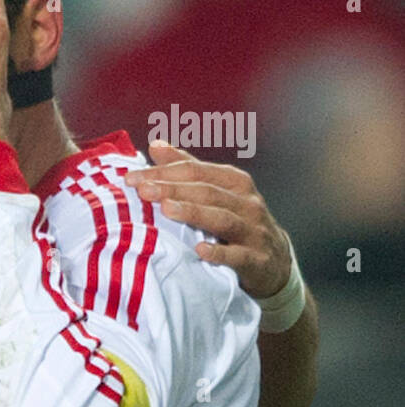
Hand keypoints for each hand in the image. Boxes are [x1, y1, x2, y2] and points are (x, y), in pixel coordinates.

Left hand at [126, 142, 290, 297]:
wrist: (274, 261)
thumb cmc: (237, 221)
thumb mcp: (217, 191)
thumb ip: (188, 169)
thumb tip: (156, 146)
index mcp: (234, 182)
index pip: (195, 171)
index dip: (163, 172)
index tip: (132, 178)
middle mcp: (246, 202)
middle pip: (207, 191)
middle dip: (172, 189)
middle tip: (143, 190)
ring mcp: (253, 231)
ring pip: (222, 218)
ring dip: (194, 213)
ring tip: (166, 209)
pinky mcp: (256, 259)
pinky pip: (238, 255)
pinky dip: (220, 252)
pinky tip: (199, 250)